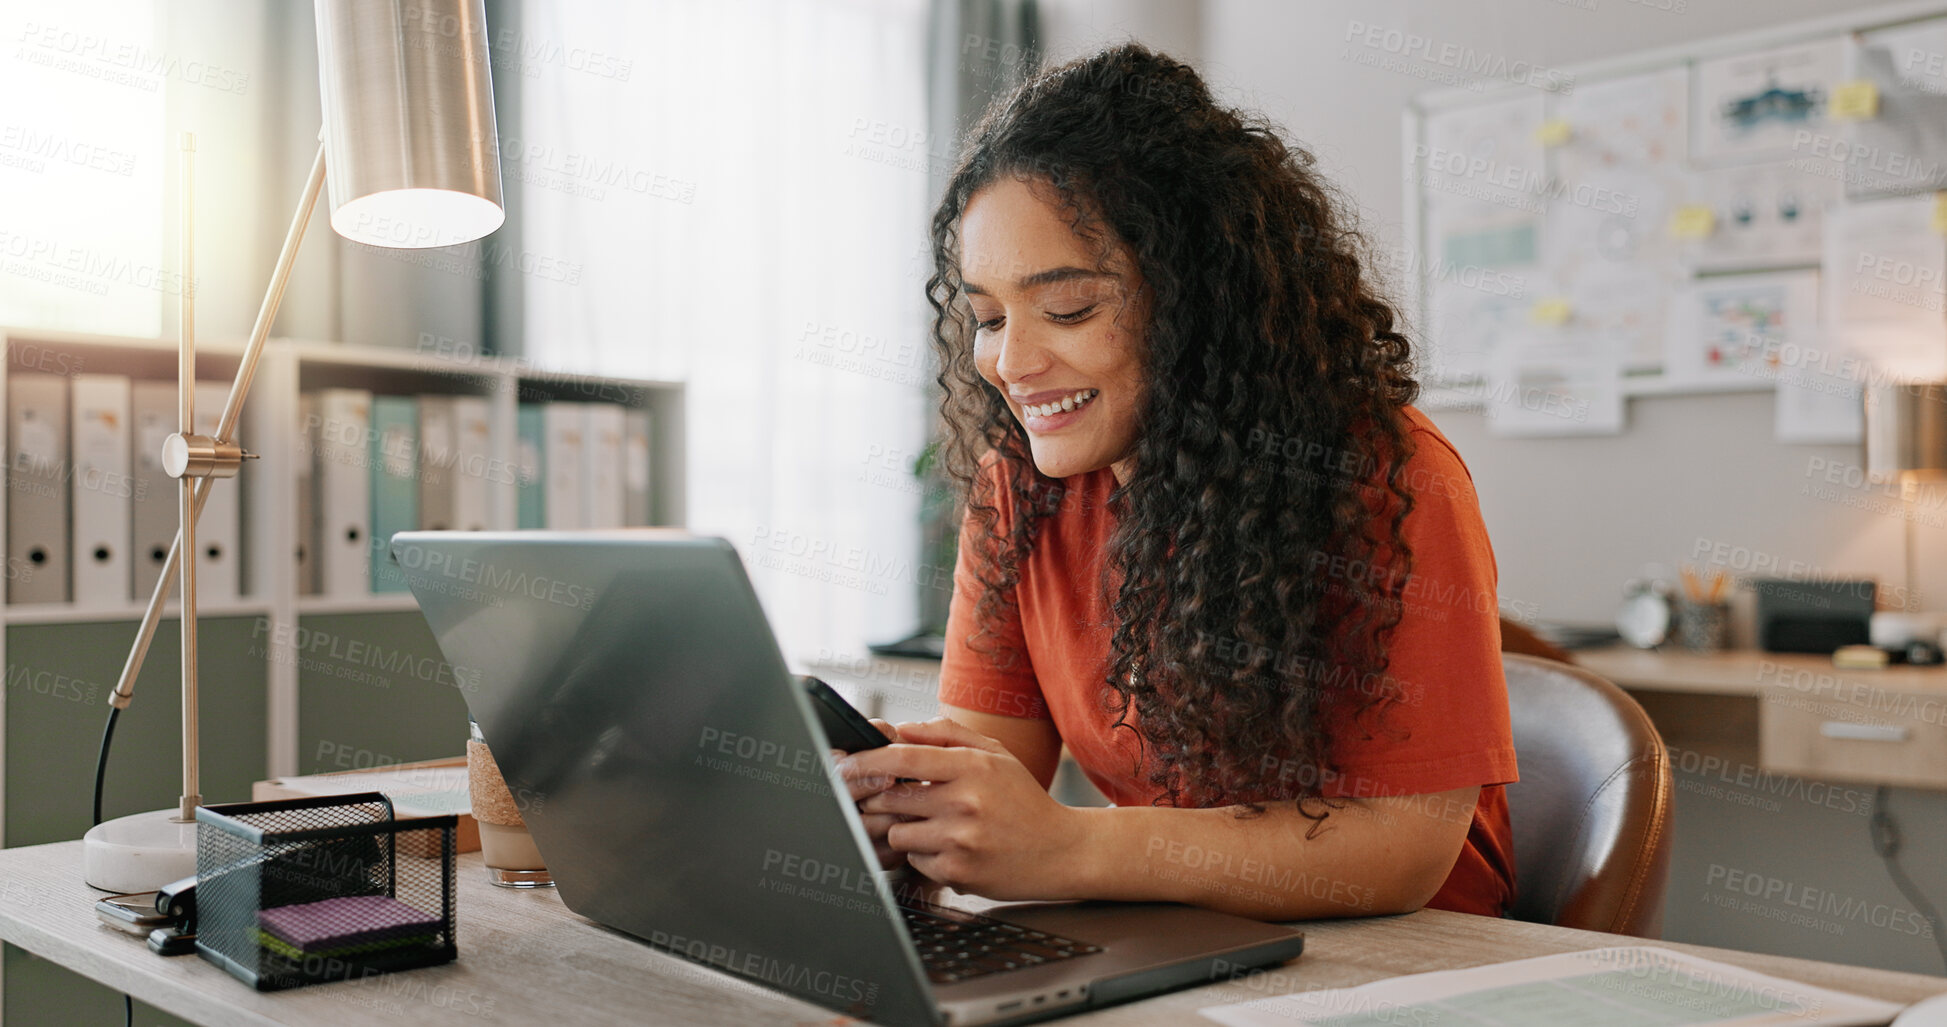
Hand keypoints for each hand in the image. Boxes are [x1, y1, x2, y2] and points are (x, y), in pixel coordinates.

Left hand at [837, 717, 1090, 900]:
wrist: (1061, 851)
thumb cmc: (1024, 800)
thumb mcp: (995, 754)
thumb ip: (947, 735)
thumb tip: (900, 728)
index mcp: (973, 766)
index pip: (903, 759)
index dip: (866, 761)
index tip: (846, 764)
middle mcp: (965, 802)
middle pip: (891, 798)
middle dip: (882, 798)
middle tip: (894, 799)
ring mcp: (961, 840)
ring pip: (898, 832)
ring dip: (907, 829)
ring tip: (937, 826)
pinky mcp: (958, 873)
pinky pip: (915, 861)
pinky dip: (925, 855)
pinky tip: (952, 849)